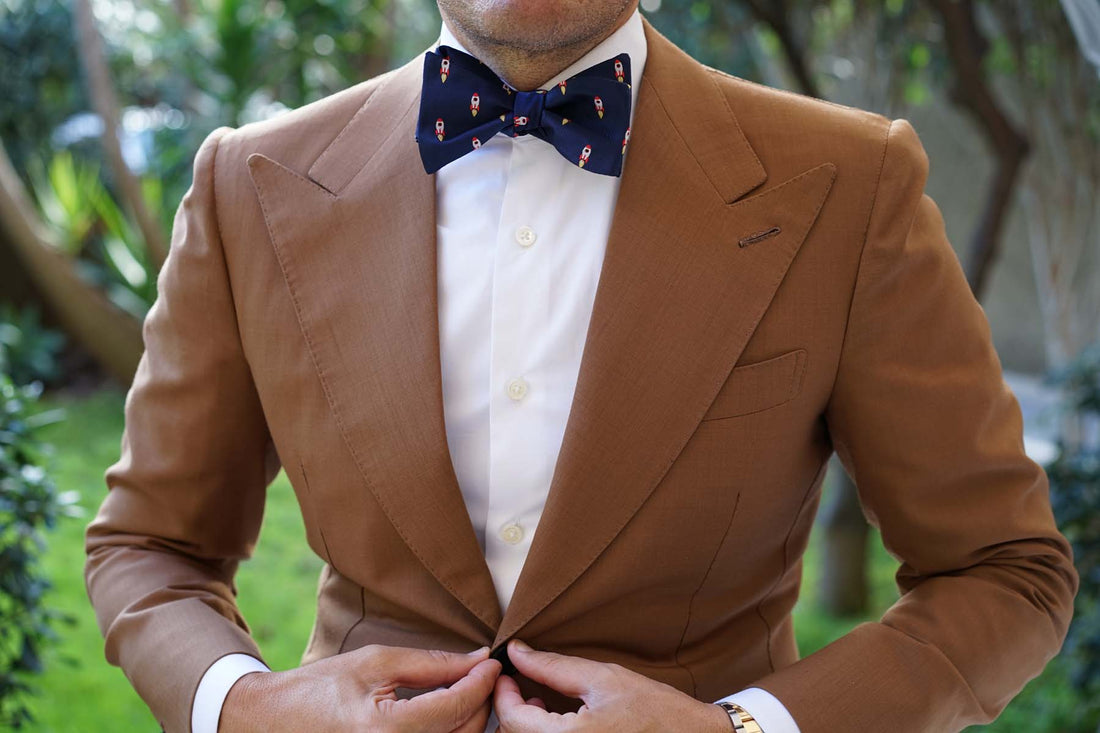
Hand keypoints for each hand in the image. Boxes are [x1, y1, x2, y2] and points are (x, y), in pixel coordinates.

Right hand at [219, 643, 500, 731]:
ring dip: (471, 720)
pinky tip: (448, 714)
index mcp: (387, 730)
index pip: (457, 705)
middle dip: (482, 700)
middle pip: (466, 732)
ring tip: (466, 691)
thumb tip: (477, 660)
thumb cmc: (322, 689)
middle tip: (483, 673)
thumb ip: (432, 664)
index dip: (482, 680)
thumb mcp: (376, 663)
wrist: (276, 723)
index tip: (494, 661)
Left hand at [493, 639, 732, 732]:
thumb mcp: (601, 678)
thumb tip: (516, 652)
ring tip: (537, 700)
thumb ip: (552, 666)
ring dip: (523, 725)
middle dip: (510, 709)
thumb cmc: (654, 709)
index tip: (506, 673)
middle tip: (519, 683)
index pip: (512, 719)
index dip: (502, 693)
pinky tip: (555, 720)